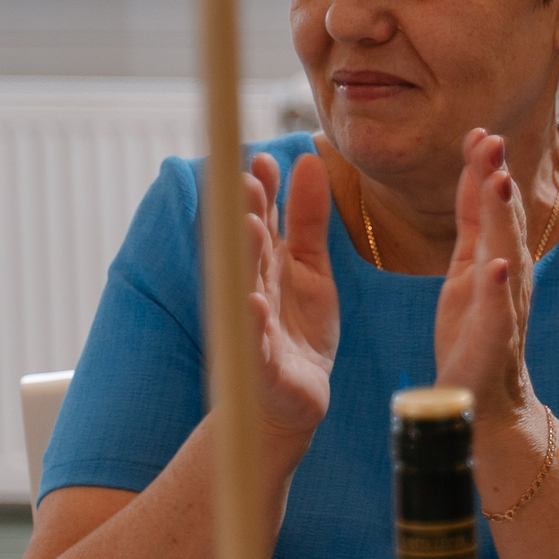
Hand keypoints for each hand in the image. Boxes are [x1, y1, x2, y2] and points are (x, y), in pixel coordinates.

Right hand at [245, 152, 337, 440]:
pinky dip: (253, 324)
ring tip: (250, 227)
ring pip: (246, 287)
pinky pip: (255, 342)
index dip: (262, 192)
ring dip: (246, 258)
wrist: (292, 400)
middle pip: (248, 249)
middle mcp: (254, 290)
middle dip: (247, 215)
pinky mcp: (261, 365)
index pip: (260, 221)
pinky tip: (255, 303)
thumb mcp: (312, 267)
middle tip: (247, 180)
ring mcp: (253, 328)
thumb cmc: (298, 328)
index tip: (264, 159)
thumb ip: (308, 218)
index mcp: (267, 266)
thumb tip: (308, 159)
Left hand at [434, 130, 535, 426]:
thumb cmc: (475, 334)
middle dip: (498, 179)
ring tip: (498, 181)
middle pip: (504, 220)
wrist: (485, 400)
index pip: (491, 206)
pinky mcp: (494, 340)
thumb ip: (475, 223)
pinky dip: (498, 287)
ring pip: (506, 254)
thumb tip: (480, 172)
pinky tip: (496, 265)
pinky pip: (498, 310)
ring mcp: (504, 307)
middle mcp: (507, 276)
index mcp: (495, 258)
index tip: (478, 129)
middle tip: (491, 138)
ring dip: (506, 218)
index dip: (485, 168)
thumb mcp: (469, 269)